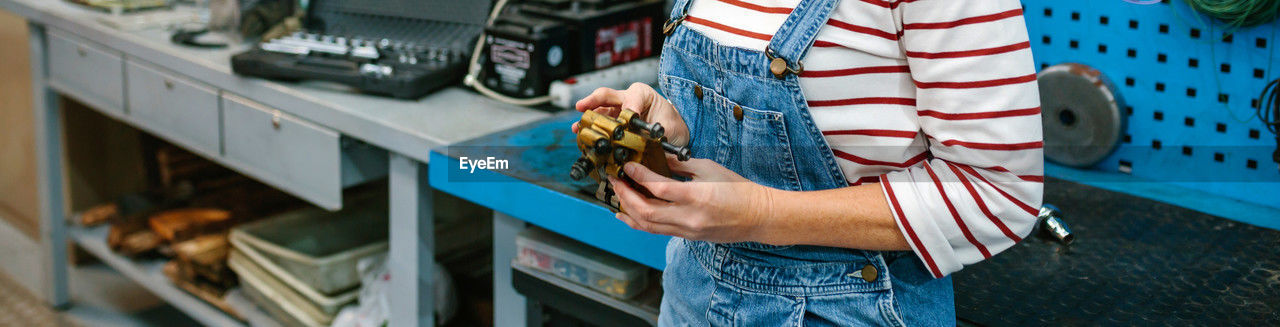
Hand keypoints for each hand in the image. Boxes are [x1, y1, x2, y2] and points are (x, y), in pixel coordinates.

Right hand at [572, 83, 689, 146]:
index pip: (632, 97)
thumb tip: (646, 140)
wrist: (673, 133)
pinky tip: (584, 136)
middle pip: (606, 96)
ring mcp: (618, 110)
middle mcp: (627, 98)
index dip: (629, 108)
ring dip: (588, 118)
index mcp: (642, 94)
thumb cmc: (672, 126)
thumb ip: (657, 132)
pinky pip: (601, 122)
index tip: (629, 118)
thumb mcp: (669, 127)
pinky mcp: (614, 122)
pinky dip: (592, 129)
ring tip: (578, 127)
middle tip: (581, 107)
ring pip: (600, 110)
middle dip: (592, 101)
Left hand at [609, 156, 775, 242]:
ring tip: (616, 194)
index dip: (638, 176)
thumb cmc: (738, 189)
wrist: (757, 216)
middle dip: (626, 195)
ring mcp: (687, 230)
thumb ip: (681, 165)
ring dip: (628, 210)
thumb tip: (657, 158)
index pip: (658, 188)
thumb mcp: (709, 168)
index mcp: (696, 197)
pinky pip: (656, 231)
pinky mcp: (687, 236)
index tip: (626, 166)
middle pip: (646, 211)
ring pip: (648, 225)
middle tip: (614, 179)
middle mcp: (689, 217)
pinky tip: (626, 214)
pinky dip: (638, 222)